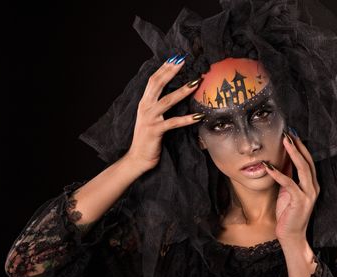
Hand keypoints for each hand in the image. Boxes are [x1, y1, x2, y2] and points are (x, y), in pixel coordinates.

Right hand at [126, 54, 203, 171]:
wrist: (137, 158)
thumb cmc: (147, 139)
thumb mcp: (151, 118)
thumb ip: (158, 106)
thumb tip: (173, 95)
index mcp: (144, 103)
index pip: (154, 80)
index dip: (164, 68)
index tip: (175, 57)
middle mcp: (145, 107)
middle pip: (158, 84)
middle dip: (170, 71)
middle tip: (183, 60)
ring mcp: (150, 118)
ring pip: (167, 100)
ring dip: (182, 91)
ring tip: (196, 83)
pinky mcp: (155, 130)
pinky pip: (173, 122)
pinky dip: (187, 119)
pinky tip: (198, 116)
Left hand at [263, 129, 319, 242]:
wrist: (292, 235)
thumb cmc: (288, 213)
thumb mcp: (287, 191)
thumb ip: (287, 177)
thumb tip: (282, 161)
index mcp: (311, 184)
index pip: (308, 161)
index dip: (300, 147)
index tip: (291, 134)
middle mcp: (313, 187)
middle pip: (307, 161)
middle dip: (298, 146)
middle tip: (288, 132)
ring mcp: (308, 194)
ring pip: (303, 168)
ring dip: (293, 153)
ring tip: (284, 141)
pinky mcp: (300, 201)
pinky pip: (289, 183)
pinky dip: (278, 174)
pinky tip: (269, 166)